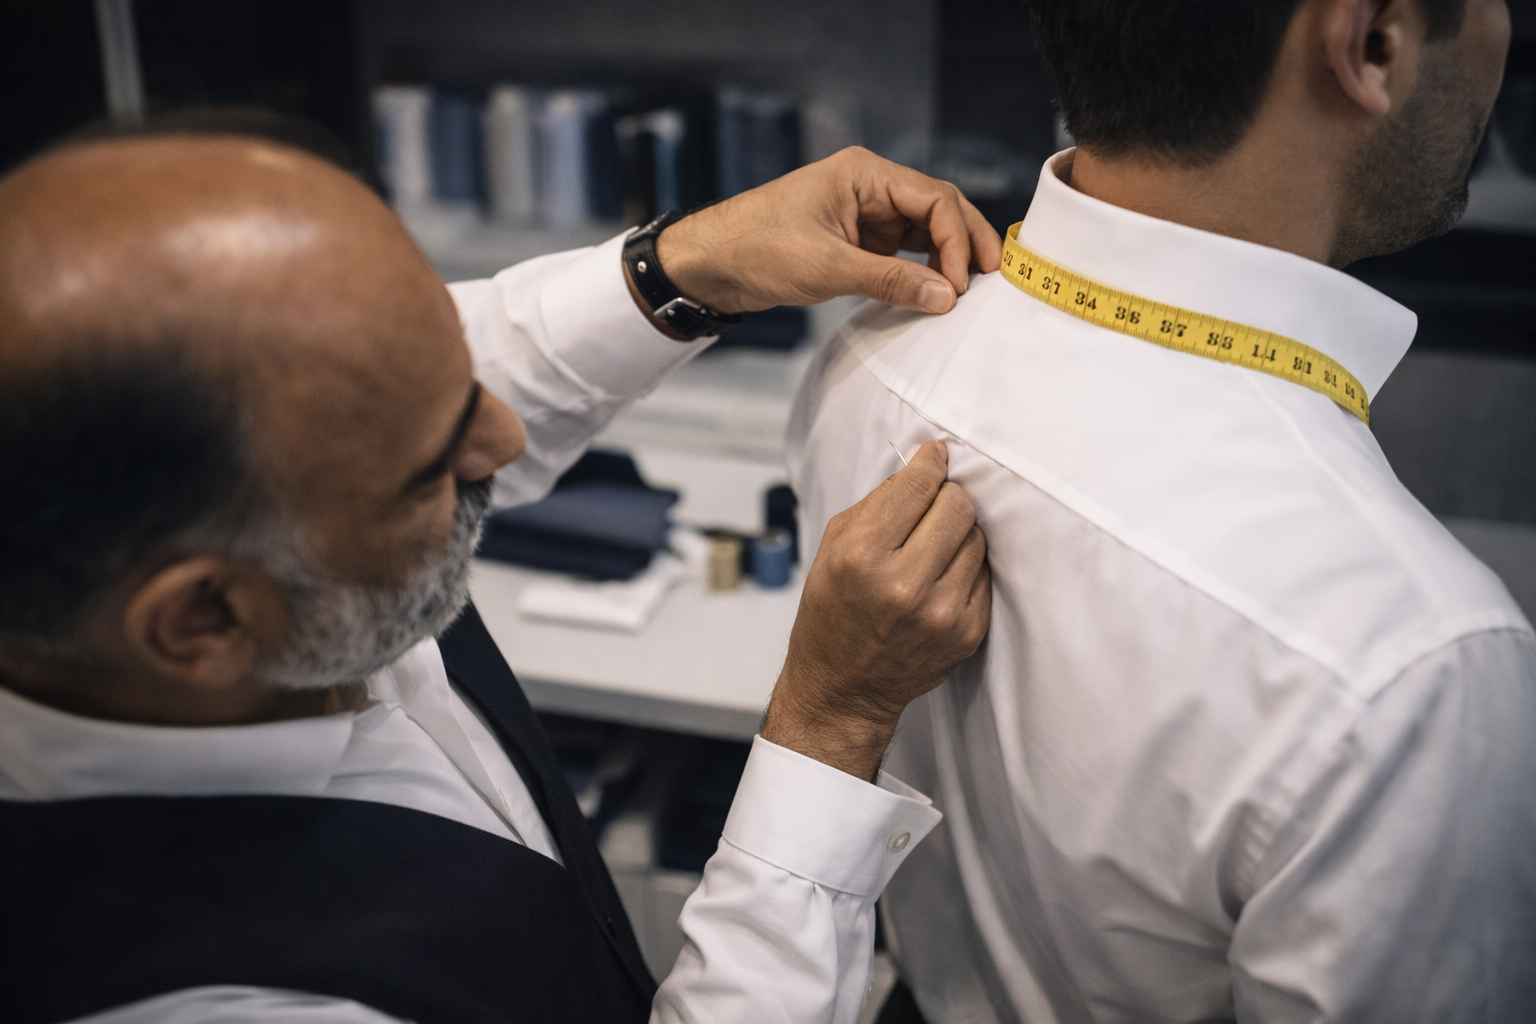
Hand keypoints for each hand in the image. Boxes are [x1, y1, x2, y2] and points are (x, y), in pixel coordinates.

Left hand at [654, 147, 1001, 316]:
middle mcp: (871, 186)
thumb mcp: (827, 267)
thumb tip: (946, 296)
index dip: (957, 240)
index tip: (963, 283)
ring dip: (947, 259)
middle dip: (964, 244)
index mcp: (865, 173)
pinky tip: (936, 292)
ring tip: (967, 293)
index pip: (934, 198)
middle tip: (990, 283)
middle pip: (938, 209)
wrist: (711, 264)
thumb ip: (891, 281)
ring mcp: (866, 213)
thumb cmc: (757, 250)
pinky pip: (903, 251)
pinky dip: (922, 270)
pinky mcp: (857, 240)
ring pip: (925, 231)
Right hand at [762, 442, 990, 781]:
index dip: (930, 463)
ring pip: (977, 537)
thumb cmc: (833, 613)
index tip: (934, 456)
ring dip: (958, 532)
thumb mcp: (833, 548)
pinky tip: (940, 577)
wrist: (843, 688)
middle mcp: (904, 585)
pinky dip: (965, 567)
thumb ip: (878, 503)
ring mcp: (941, 612)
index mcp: (863, 557)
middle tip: (933, 503)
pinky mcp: (967, 632)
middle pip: (959, 506)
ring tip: (932, 547)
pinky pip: (984, 574)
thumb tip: (924, 466)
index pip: (919, 485)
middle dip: (947, 495)